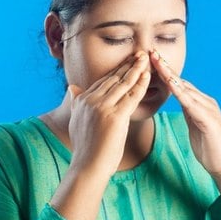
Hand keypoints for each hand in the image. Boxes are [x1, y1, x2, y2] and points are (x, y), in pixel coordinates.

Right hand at [68, 51, 150, 176]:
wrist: (87, 166)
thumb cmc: (86, 149)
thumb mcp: (76, 122)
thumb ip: (75, 103)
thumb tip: (72, 88)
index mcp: (82, 100)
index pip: (103, 80)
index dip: (116, 70)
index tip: (127, 61)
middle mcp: (90, 100)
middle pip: (113, 78)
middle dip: (128, 65)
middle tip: (139, 53)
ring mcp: (102, 107)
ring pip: (123, 84)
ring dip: (136, 69)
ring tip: (145, 58)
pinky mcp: (114, 116)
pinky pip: (131, 96)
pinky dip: (140, 84)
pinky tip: (147, 75)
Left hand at [149, 49, 220, 178]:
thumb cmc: (209, 149)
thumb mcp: (195, 126)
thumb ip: (189, 112)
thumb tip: (180, 102)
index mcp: (200, 104)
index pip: (179, 85)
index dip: (165, 73)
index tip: (151, 61)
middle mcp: (206, 102)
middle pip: (182, 82)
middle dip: (165, 68)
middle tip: (151, 52)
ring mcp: (209, 110)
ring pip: (186, 89)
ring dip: (170, 76)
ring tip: (157, 63)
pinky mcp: (209, 120)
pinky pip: (192, 105)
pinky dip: (181, 94)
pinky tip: (171, 86)